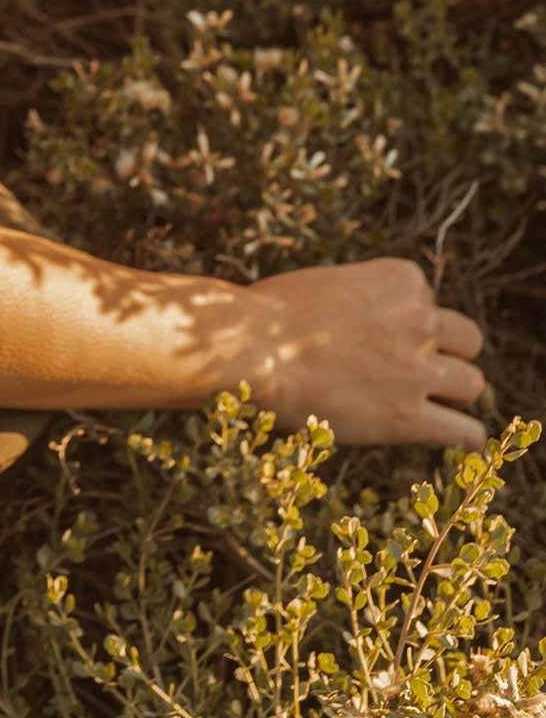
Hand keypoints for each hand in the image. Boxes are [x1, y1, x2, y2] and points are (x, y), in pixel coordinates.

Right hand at [237, 257, 486, 447]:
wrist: (245, 348)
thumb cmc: (267, 313)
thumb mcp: (323, 284)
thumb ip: (363, 299)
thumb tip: (370, 326)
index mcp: (400, 280)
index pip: (427, 299)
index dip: (403, 318)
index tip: (372, 331)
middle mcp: (419, 321)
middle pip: (467, 339)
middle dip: (447, 353)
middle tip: (412, 367)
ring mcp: (416, 370)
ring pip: (472, 384)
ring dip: (451, 392)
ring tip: (420, 400)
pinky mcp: (408, 418)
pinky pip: (466, 432)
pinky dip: (462, 436)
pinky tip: (447, 436)